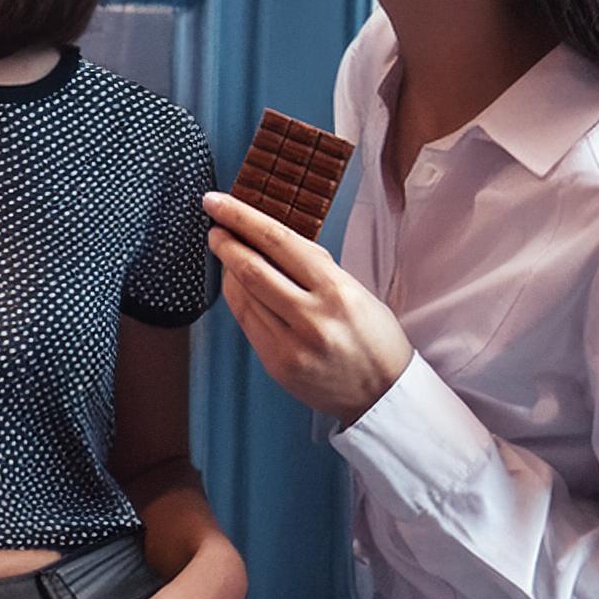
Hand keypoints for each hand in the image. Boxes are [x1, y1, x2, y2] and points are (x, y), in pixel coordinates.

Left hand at [202, 190, 413, 425]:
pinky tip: (237, 286)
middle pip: (251, 268)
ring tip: (226, 253)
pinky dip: (237, 299)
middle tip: (213, 223)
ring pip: (243, 296)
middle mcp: (312, 317)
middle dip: (225, 242)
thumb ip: (314, 267)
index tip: (218, 203)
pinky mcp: (277, 366)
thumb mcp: (355, 291)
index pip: (278, 241)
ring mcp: (292, 345)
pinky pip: (246, 323)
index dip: (242, 217)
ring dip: (228, 270)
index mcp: (337, 290)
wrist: (385, 396)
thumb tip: (270, 239)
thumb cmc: (374, 337)